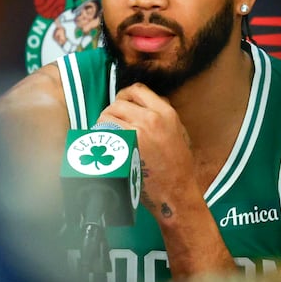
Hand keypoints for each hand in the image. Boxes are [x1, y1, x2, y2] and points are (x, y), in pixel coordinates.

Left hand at [95, 83, 195, 213]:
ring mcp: (137, 132)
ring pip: (107, 115)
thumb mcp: (179, 133)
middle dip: (111, 112)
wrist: (175, 191)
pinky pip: (103, 133)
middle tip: (111, 124)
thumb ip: (164, 115)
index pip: (137, 90)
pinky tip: (105, 146)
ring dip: (103, 125)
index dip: (125, 96)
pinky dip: (101, 138)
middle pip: (118, 102)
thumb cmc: (179, 166)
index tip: (121, 105)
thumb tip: (146, 104)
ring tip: (107, 136)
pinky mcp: (125, 147)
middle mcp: (151, 118)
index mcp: (166, 113)